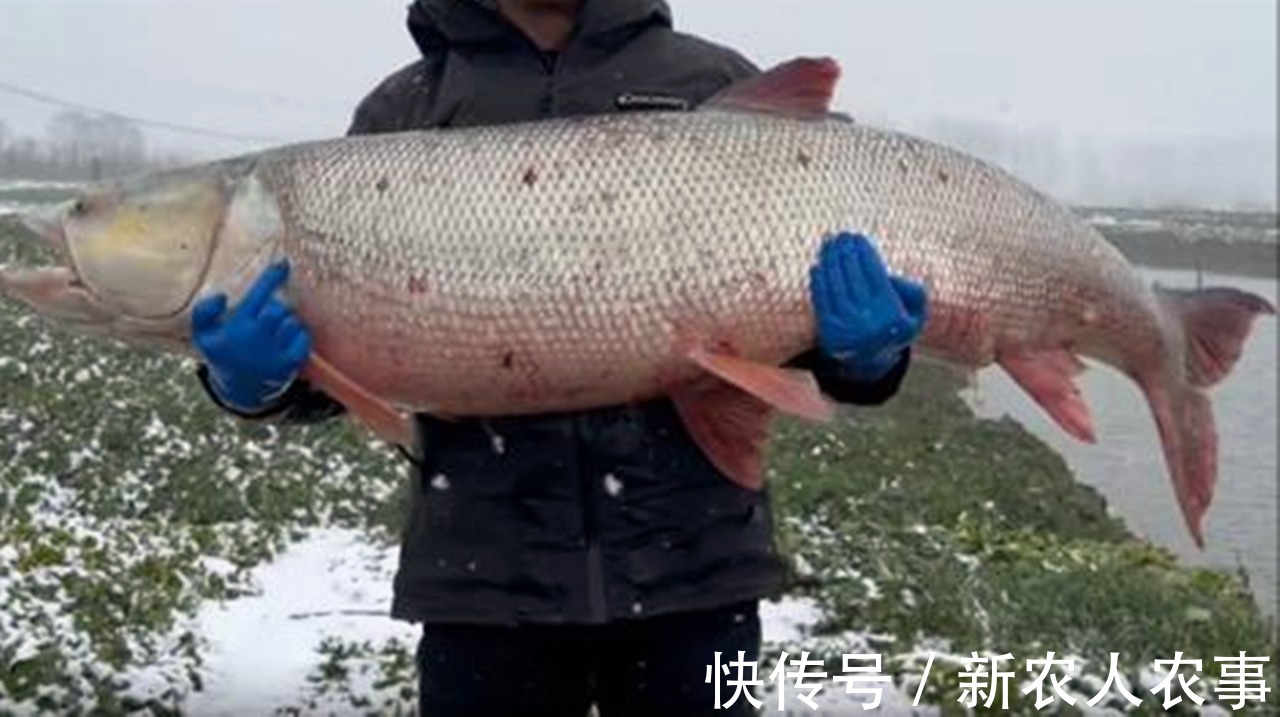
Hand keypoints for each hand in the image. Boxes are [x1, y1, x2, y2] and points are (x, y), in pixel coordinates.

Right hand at [191, 260, 311, 411]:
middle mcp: (259, 338)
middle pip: (279, 308)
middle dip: (276, 305)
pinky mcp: (291, 362)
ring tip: (274, 328)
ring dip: (286, 319)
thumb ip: (204, 313)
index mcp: (239, 327)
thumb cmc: (224, 354)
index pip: (259, 295)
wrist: (241, 390)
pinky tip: (286, 337)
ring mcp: (276, 351)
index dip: (272, 276)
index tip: (283, 263)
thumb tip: (220, 295)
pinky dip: (298, 332)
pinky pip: (302, 336)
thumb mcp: (204, 336)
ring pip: (291, 321)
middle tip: (269, 312)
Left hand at [809, 232, 927, 380]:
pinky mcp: (829, 331)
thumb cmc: (894, 327)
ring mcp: (847, 327)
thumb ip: (912, 291)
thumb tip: (891, 276)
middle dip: (845, 252)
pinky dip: (818, 282)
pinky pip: (822, 301)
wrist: (871, 361)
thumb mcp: (916, 313)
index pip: (874, 274)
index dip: (864, 252)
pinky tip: (818, 266)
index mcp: (890, 313)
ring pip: (835, 286)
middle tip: (840, 236)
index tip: (857, 237)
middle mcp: (868, 321)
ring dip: (830, 262)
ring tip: (828, 244)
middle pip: (853, 277)